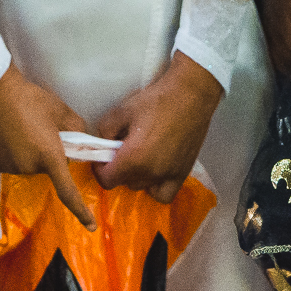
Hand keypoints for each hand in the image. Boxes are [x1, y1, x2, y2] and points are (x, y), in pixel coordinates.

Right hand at [0, 63, 97, 229]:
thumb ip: (76, 128)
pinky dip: (14, 153)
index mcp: (49, 157)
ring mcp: (9, 167)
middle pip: (47, 167)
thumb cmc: (30, 99)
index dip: (81, 211)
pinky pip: (12, 163)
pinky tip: (8, 133)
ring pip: (29, 165)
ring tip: (22, 127)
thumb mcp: (60, 110)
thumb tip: (80, 139)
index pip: (68, 191)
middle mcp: (29, 168)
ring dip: (30, 153)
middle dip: (49, 153)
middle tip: (42, 129)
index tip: (91, 226)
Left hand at [91, 51, 223, 203]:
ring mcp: (168, 176)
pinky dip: (155, 188)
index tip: (102, 157)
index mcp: (133, 158)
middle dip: (118, 169)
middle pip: (124, 182)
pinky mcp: (183, 173)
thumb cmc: (156, 100)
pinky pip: (164, 194)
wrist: (190, 95)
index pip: (107, 180)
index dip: (100, 169)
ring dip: (135, 176)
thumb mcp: (122, 110)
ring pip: (142, 187)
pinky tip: (154, 172)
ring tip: (139, 156)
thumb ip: (105, 130)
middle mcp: (151, 173)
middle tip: (122, 149)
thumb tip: (104, 144)